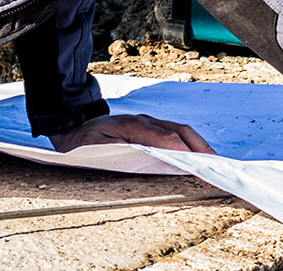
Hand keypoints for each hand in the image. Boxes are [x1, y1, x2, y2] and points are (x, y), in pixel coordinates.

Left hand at [49, 113, 216, 154]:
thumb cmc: (82, 141)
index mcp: (131, 124)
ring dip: (197, 143)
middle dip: (198, 145)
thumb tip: (146, 151)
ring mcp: (146, 122)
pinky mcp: (147, 128)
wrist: (69, 128)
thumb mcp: (95, 145)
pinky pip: (172, 132)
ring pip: (179, 129)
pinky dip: (188, 142)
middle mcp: (143, 120)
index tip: (195, 162)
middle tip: (213, 163)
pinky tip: (196, 154)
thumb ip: (120, 147)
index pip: (163, 136)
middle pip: (178, 130)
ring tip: (212, 160)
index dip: (181, 149)